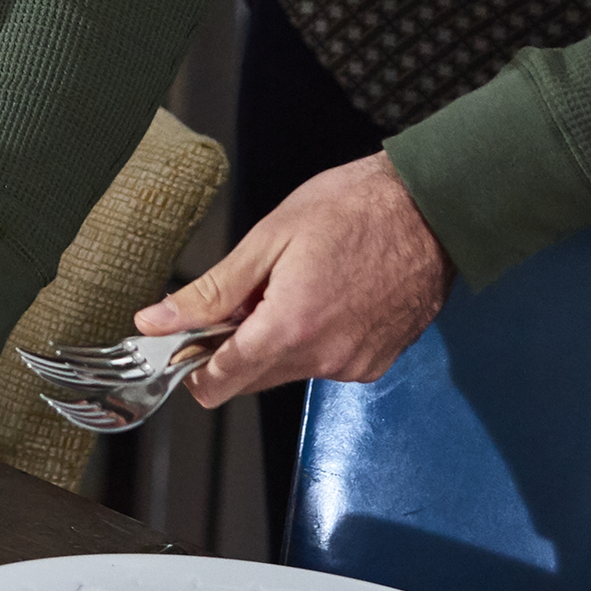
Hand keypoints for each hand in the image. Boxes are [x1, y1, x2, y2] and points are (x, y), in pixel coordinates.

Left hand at [138, 152, 454, 406]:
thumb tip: (158, 321)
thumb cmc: (355, 209)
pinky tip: (323, 296)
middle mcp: (325, 359)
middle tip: (241, 296)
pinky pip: (326, 363)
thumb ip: (210, 292)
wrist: (432, 207)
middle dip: (233, 347)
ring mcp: (356, 364)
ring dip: (275, 340)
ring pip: (289, 370)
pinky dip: (312, 339)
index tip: (178, 343)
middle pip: (251, 379)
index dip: (191, 365)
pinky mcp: (378, 361)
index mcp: (291, 329)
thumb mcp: (268, 240)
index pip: (220, 382)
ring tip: (292, 284)